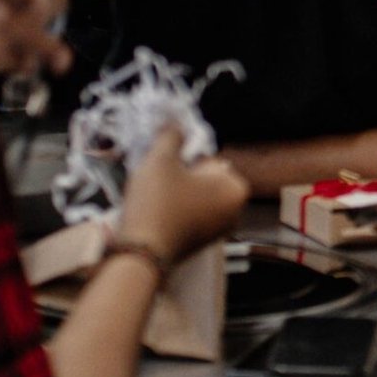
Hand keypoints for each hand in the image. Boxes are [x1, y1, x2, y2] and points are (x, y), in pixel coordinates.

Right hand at [119, 128, 247, 270]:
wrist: (141, 253)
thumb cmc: (158, 202)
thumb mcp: (161, 159)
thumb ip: (171, 135)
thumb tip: (176, 123)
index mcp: (236, 188)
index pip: (208, 159)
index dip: (183, 160)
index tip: (167, 169)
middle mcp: (235, 210)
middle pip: (203, 179)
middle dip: (181, 177)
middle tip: (158, 182)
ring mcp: (220, 230)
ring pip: (194, 198)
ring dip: (175, 193)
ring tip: (154, 198)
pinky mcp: (201, 243)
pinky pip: (189, 216)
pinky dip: (175, 211)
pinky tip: (156, 214)